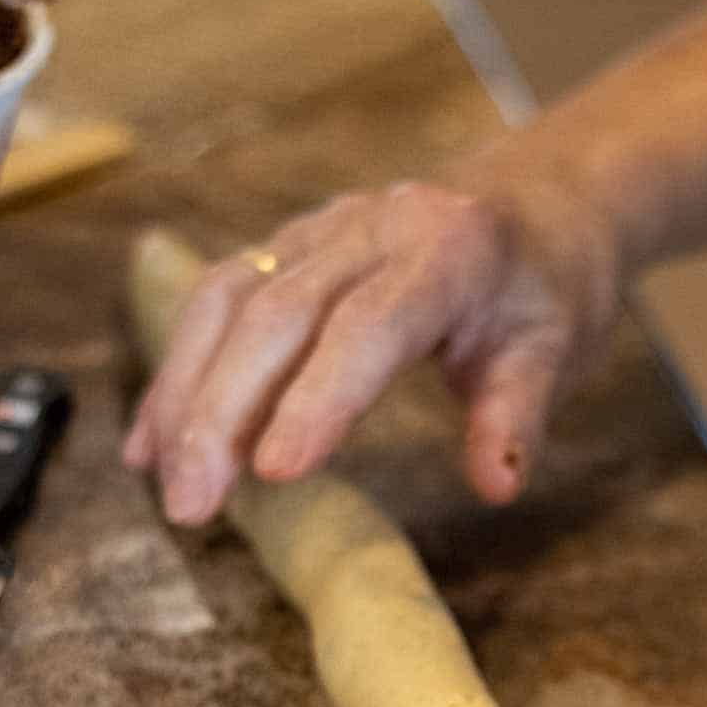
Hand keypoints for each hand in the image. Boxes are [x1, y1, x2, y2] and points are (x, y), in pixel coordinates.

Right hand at [123, 156, 619, 523]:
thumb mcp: (555, 349)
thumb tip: (496, 484)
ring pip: (227, 300)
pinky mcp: (286, 248)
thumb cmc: (544, 286)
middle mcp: (371, 228)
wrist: (538, 200)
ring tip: (164, 480)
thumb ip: (516, 415)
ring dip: (184, 393)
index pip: (369, 325)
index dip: (317, 397)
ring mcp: (319, 232)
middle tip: (192, 505)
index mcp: (447, 251)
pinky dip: (179, 373)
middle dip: (221, 411)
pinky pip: (217, 302)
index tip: (276, 473)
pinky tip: (151, 444)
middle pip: (274, 313)